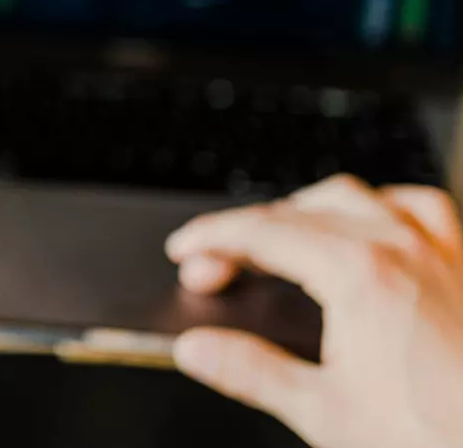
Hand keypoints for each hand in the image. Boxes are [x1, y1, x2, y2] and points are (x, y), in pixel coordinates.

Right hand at [166, 174, 462, 447]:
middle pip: (300, 210)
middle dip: (246, 231)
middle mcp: (400, 248)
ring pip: (358, 197)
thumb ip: (250, 371)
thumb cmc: (436, 436)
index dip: (212, 237)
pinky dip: (384, 208)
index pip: (261, 232)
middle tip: (215, 266)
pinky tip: (375, 225)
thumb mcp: (325, 413)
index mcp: (357, 273)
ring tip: (280, 234)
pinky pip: (424, 208)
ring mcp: (441, 253)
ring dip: (307, 208)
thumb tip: (197, 347)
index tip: (185, 250)